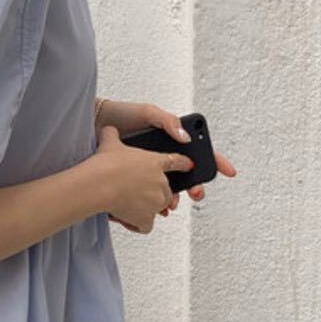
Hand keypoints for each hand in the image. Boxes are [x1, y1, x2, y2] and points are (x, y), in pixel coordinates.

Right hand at [90, 125, 195, 233]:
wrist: (98, 184)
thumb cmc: (105, 165)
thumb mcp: (109, 141)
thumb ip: (112, 134)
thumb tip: (110, 130)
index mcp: (155, 162)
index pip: (177, 161)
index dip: (184, 164)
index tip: (189, 166)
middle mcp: (160, 182)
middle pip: (169, 190)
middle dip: (158, 192)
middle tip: (141, 191)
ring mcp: (156, 201)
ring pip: (161, 207)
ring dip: (149, 207)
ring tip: (132, 205)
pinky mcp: (146, 218)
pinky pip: (147, 226)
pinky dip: (138, 224)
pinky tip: (128, 219)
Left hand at [94, 99, 237, 230]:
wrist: (93, 126)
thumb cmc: (121, 116)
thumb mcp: (146, 113)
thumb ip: (167, 122)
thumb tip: (185, 138)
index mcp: (171, 141)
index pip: (198, 153)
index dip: (215, 161)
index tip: (228, 171)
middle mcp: (163, 157)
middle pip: (188, 176)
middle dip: (195, 186)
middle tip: (194, 192)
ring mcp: (150, 170)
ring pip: (170, 189)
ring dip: (175, 198)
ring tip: (171, 203)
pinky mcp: (136, 180)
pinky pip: (150, 196)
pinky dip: (155, 204)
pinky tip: (155, 208)